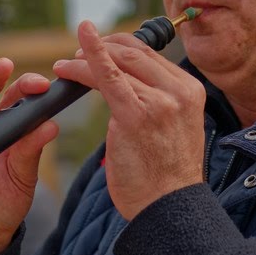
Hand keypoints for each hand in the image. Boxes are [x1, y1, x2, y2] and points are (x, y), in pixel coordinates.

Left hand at [52, 21, 204, 219]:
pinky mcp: (135, 115)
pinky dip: (87, 59)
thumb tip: (131, 89)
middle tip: (77, 52)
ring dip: (86, 58)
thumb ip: (159, 105)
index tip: (102, 49)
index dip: (122, 47)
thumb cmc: (166, 177)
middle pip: (135, 53)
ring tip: (64, 65)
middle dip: (103, 47)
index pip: (152, 56)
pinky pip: (106, 78)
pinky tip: (69, 57)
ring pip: (118, 63)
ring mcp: (159, 101)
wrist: (169, 207)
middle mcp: (179, 91)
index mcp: (191, 91)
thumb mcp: (174, 130)